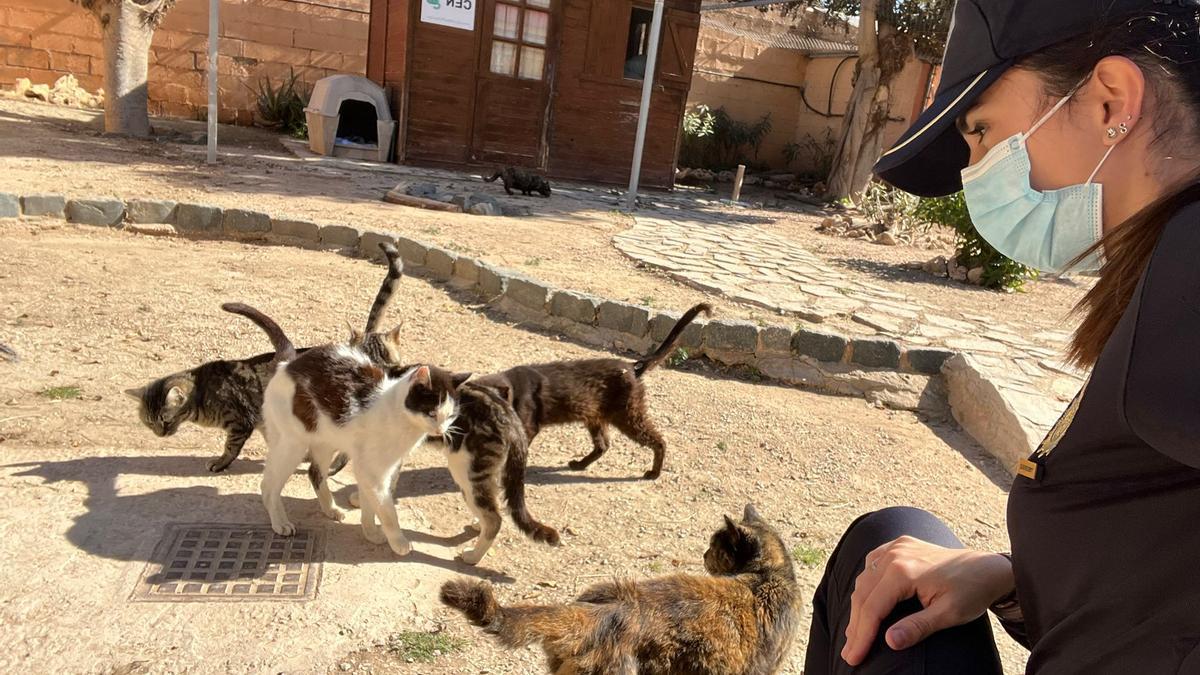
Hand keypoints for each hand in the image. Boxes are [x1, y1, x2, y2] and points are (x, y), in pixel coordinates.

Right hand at [841, 536, 1013, 665]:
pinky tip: (864, 602)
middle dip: (855, 626)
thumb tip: (890, 641)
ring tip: (855, 633)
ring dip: (859, 607)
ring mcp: (895, 547)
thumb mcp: (948, 614)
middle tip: (850, 652)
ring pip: (864, 579)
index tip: (854, 657)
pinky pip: (871, 565)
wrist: (987, 568)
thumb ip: (918, 627)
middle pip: (863, 594)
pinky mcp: (898, 545)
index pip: (872, 607)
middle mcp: (894, 554)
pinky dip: (865, 585)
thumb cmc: (971, 592)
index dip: (862, 635)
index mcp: (904, 570)